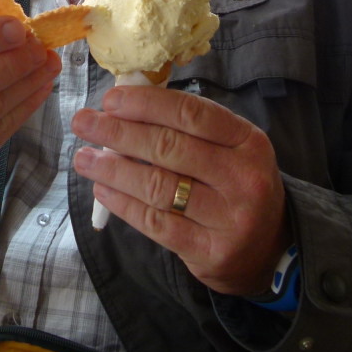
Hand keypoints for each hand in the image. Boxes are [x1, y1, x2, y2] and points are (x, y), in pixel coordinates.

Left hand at [71, 87, 289, 295]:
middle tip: (84, 123)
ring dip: (113, 170)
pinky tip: (102, 191)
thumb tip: (124, 107)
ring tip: (83, 159)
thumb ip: (188, 128)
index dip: (147, 104)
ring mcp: (229, 217)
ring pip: (158, 187)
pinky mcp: (210, 251)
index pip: (192, 114)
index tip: (110, 100)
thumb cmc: (235, 184)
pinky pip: (157, 223)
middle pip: (169, 148)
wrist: (269, 248)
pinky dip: (124, 205)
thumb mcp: (229, 148)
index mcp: (247, 141)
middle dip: (118, 133)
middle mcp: (242, 177)